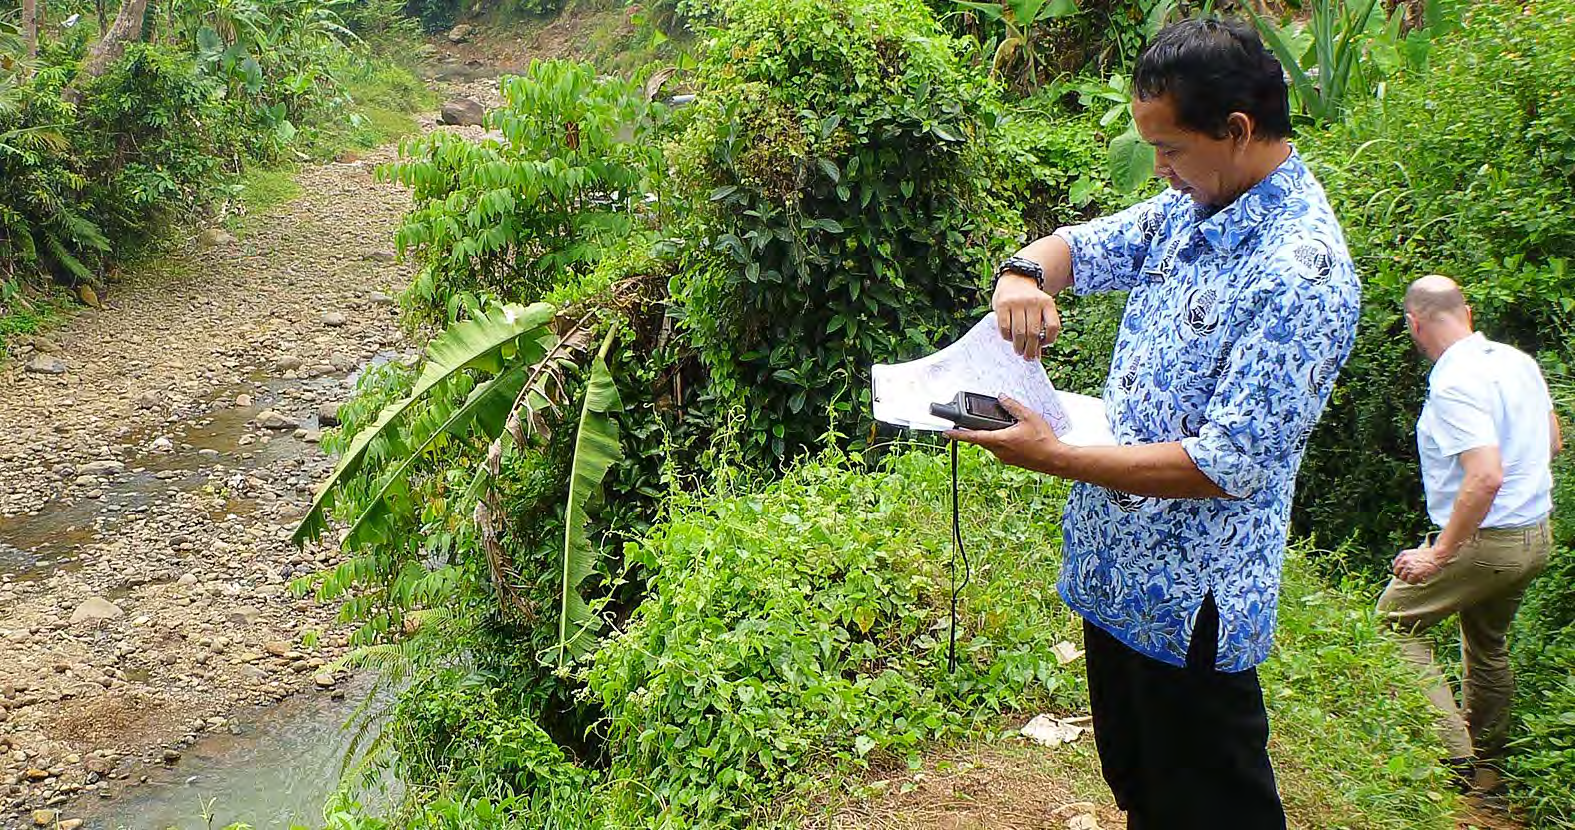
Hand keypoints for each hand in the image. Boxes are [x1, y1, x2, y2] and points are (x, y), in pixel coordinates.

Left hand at [946, 396, 1065, 473]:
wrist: (1056, 460)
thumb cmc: (1043, 440)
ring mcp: (1005, 457)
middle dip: (976, 431)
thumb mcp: (1028, 417)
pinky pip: (1001, 449)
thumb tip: (1001, 397)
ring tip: (999, 425)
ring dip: (991, 435)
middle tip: (971, 422)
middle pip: (981, 439)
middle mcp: (999, 451)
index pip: (972, 436)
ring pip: (991, 444)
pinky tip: (1012, 435)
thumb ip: (1013, 406)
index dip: (957, 434)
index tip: (946, 432)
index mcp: (999, 440)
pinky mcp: (1012, 460)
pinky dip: (1001, 440)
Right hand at [993, 273, 1060, 361]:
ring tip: (1019, 351)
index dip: (1049, 340)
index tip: (1042, 345)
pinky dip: (1007, 337)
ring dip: (1019, 346)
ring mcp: (1017, 302)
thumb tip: (1036, 354)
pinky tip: (1009, 339)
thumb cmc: (1029, 302)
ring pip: (1019, 332)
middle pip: (1034, 332)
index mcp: (1047, 303)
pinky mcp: (1002, 305)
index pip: (1053, 326)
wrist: (1015, 280)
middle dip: (1031, 349)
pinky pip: (1005, 327)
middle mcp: (1033, 301)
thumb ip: (1040, 328)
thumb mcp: (1039, 310)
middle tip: (1028, 357)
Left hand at [1392, 547, 1443, 584]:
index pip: (1394, 565)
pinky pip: (1410, 581)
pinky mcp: (1413, 574)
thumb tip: (1403, 568)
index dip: (1399, 570)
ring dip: (1408, 579)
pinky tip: (1419, 579)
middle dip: (1403, 575)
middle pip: (1397, 572)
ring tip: (1416, 578)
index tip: (1403, 572)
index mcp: (1403, 554)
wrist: (1437, 556)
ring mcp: (1408, 567)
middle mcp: (1404, 560)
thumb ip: (1407, 559)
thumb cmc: (1429, 555)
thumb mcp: (1414, 553)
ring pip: (1402, 578)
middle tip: (1410, 577)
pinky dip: (1414, 582)